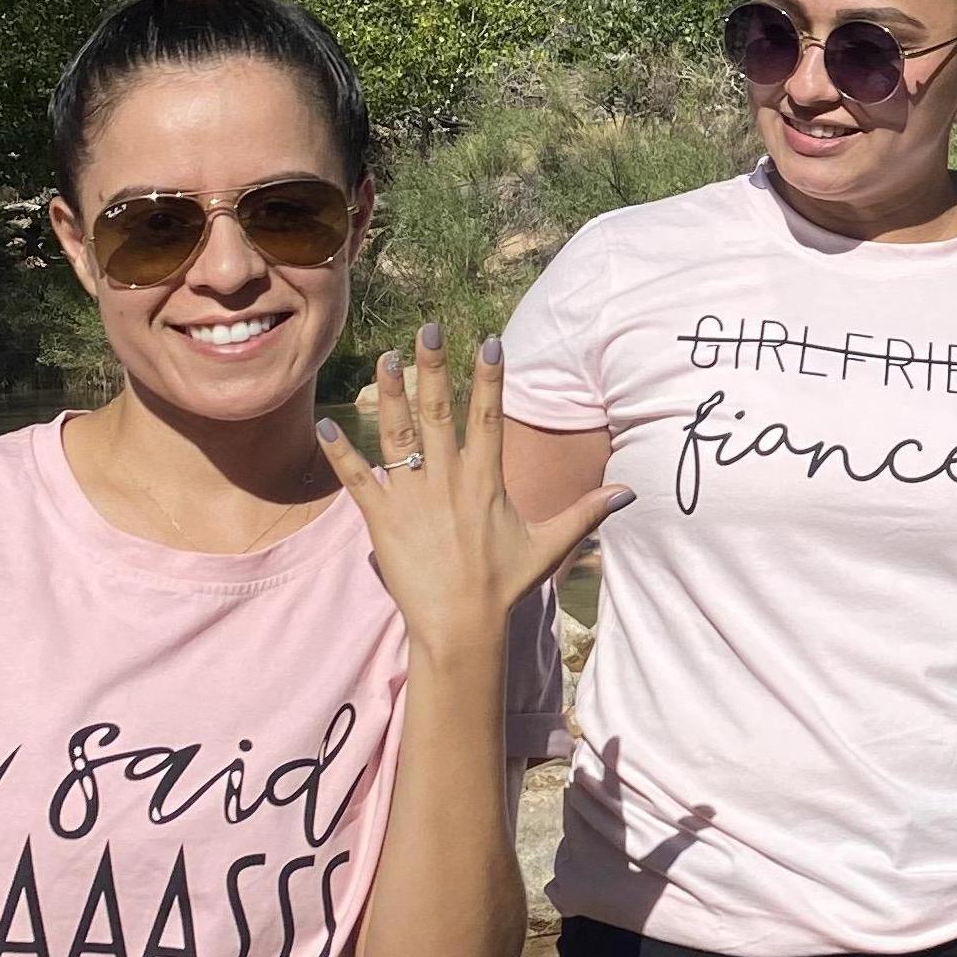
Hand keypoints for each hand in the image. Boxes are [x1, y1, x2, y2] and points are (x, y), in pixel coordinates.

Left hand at [319, 328, 628, 655]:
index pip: (489, 417)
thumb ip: (585, 512)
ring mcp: (411, 498)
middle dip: (432, 368)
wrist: (459, 626)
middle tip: (428, 330)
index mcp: (486, 481)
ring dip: (388, 394)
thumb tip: (629, 492)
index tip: (489, 342)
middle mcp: (447, 481)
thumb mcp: (548, 545)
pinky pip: (356, 478)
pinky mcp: (381, 520)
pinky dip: (340, 451)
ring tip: (385, 358)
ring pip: (397, 435)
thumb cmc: (503, 584)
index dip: (490, 378)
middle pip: (438, 412)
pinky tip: (327, 423)